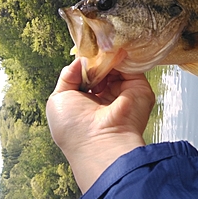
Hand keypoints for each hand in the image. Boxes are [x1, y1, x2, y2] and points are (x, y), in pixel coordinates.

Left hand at [46, 59, 154, 192]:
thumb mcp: (58, 99)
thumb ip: (68, 76)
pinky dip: (121, 59)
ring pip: (117, 66)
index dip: (84, 65)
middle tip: (90, 56)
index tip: (81, 57)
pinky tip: (111, 58)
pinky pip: (131, 67)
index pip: (88, 76)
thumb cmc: (74, 129)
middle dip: (95, 61)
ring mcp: (124, 93)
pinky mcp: (139, 88)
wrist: (99, 142)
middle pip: (103, 69)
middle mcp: (107, 98)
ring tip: (99, 59)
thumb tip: (80, 60)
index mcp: (88, 103)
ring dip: (107, 59)